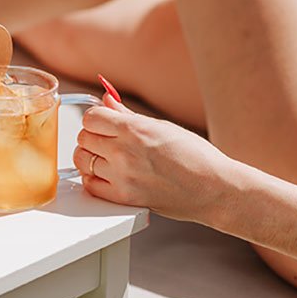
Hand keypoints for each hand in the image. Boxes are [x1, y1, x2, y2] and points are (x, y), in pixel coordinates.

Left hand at [73, 95, 238, 223]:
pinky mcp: (123, 198)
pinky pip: (90, 185)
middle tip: (108, 141)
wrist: (214, 189)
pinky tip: (108, 175)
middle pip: (84, 138)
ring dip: (91, 157)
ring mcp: (122, 176)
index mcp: (134, 130)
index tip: (103, 123)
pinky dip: (93, 178)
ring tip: (109, 159)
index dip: (96, 119)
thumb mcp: (162, 127)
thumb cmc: (196, 157)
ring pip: (82, 160)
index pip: (91, 118)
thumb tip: (107, 100)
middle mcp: (124, 152)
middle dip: (93, 137)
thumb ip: (128, 115)